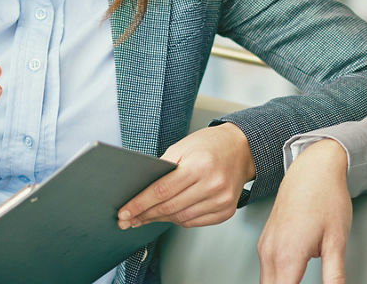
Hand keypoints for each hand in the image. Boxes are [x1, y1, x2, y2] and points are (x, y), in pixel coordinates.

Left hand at [117, 122, 256, 228]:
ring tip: (145, 217)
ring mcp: (221, 200)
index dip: (140, 203)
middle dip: (145, 215)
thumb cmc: (210, 145)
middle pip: (170, 207)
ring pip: (181, 218)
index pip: (162, 190)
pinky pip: (195, 222)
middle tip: (128, 220)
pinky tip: (167, 216)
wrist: (242, 149)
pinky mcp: (226, 211)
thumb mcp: (182, 146)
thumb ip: (163, 168)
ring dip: (160, 219)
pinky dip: (178, 220)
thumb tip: (141, 190)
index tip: (125, 212)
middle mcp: (213, 185)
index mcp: (199, 166)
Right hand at [258, 139, 351, 283]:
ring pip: (265, 283)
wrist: (313, 166)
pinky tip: (290, 282)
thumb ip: (334, 276)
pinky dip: (275, 282)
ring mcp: (265, 245)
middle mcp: (270, 251)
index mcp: (286, 255)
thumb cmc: (325, 195)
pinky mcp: (267, 240)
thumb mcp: (337, 241)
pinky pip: (266, 271)